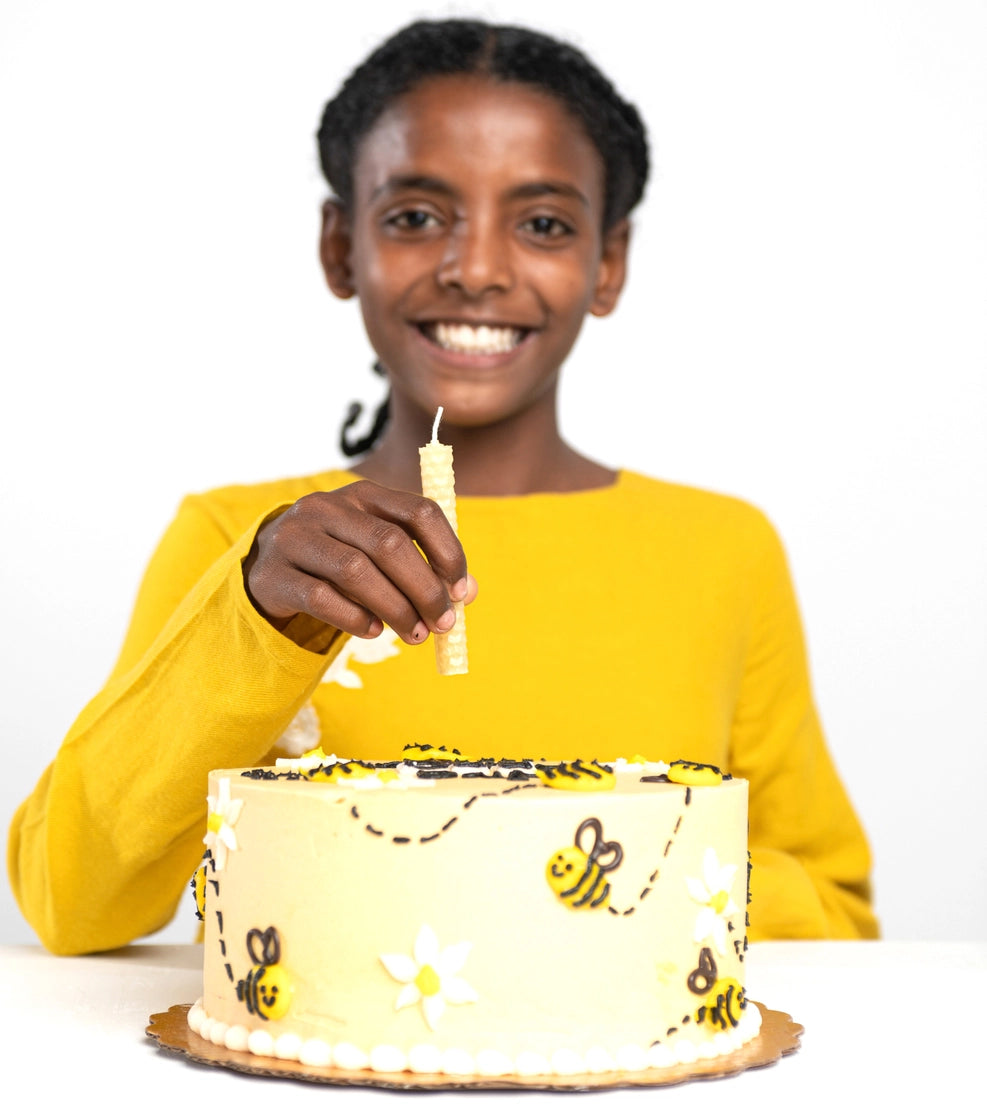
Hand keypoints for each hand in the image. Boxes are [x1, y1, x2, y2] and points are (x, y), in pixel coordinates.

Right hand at [244, 481, 475, 645]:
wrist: (268, 569)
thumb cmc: (338, 561)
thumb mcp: (378, 554)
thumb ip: (423, 567)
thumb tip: (467, 593)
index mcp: (364, 495)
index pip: (418, 512)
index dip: (447, 552)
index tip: (460, 592)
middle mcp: (328, 507)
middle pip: (389, 543)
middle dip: (424, 589)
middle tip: (443, 623)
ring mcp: (296, 537)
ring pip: (356, 571)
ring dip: (395, 609)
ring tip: (415, 634)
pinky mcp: (275, 574)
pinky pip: (321, 598)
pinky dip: (355, 618)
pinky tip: (373, 632)